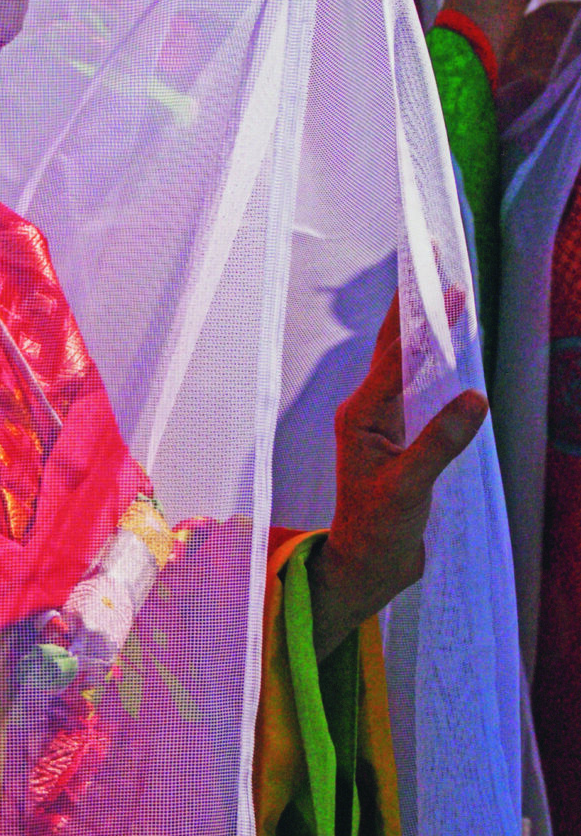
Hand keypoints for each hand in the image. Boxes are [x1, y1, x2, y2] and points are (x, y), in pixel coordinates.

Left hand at [307, 296, 487, 660]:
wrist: (367, 565)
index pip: (393, 355)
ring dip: (425, 336)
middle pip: (393, 351)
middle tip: (435, 271)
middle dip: (414, 311)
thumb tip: (474, 398)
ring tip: (447, 303)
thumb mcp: (411, 487)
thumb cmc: (378, 529)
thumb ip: (440, 442)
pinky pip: (415, 392)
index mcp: (361, 415)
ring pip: (404, 369)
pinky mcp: (397, 441)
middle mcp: (366, 413)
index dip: (416, 317)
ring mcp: (380, 425)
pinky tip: (449, 358)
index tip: (436, 282)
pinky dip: (432, 369)